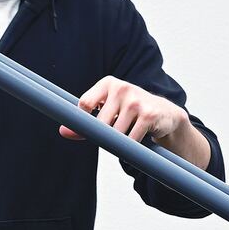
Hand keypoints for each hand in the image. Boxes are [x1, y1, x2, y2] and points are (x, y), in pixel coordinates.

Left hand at [61, 76, 187, 145]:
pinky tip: (138, 138)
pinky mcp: (148, 114)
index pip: (84, 104)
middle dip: (105, 135)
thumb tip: (63, 131)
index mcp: (108, 83)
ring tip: (128, 134)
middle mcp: (121, 88)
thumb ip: (85, 123)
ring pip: (116, 133)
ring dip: (120, 141)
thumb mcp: (108, 113)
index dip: (85, 121)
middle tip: (115, 134)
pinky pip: (131, 139)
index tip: (92, 128)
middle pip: (100, 123)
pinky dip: (132, 145)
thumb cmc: (131, 114)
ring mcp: (136, 101)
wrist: (165, 114)